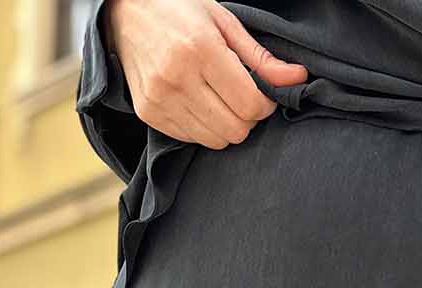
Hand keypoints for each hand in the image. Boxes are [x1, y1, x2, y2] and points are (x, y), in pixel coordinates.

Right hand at [103, 0, 308, 149]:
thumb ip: (261, 58)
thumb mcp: (223, 21)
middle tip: (241, 97)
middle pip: (235, 129)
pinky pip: (192, 139)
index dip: (264, 106)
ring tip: (219, 98)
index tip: (262, 94)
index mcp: (200, 49)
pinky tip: (198, 102)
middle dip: (247, 118)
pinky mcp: (149, 113)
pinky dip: (203, 127)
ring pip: (215, 140)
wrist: (123, 12)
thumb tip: (298, 79)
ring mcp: (160, 99)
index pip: (250, 105)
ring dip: (226, 125)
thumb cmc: (178, 9)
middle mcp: (177, 77)